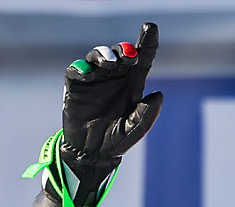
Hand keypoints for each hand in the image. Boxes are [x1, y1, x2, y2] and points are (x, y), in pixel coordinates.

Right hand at [60, 22, 162, 172]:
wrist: (92, 152)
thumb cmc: (117, 139)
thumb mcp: (135, 129)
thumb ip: (147, 114)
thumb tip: (158, 94)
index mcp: (132, 85)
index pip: (143, 59)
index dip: (147, 43)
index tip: (151, 27)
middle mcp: (115, 77)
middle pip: (120, 54)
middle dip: (123, 50)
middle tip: (128, 55)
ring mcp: (95, 79)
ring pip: (98, 56)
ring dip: (104, 54)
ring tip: (111, 63)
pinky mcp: (76, 85)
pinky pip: (77, 69)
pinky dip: (82, 67)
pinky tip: (88, 72)